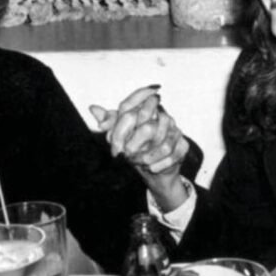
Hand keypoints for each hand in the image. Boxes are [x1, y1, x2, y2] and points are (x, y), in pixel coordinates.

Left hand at [90, 86, 189, 210]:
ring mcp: (174, 130)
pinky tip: (152, 167)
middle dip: (135, 145)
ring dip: (149, 157)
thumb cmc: (135, 146)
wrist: (153, 167)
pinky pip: (174, 154)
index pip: (131, 108)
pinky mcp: (183, 145)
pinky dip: (161, 164)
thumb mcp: (119, 134)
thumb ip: (108, 121)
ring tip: (141, 162)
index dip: (120, 129)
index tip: (115, 148)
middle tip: (127, 156)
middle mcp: (161, 116)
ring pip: (163, 144)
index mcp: (144, 108)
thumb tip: (92, 108)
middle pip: (148, 128)